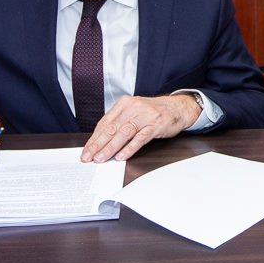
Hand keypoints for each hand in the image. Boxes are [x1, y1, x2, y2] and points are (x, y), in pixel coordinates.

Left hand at [80, 93, 201, 162]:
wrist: (177, 107)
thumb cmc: (152, 112)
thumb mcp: (133, 112)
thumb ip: (119, 123)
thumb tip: (101, 140)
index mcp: (124, 104)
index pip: (105, 122)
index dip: (94, 138)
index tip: (86, 150)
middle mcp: (133, 108)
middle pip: (112, 128)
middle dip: (98, 144)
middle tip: (88, 156)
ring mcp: (145, 116)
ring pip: (123, 133)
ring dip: (110, 147)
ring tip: (101, 158)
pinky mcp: (155, 125)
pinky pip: (140, 138)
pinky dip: (129, 148)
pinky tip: (121, 156)